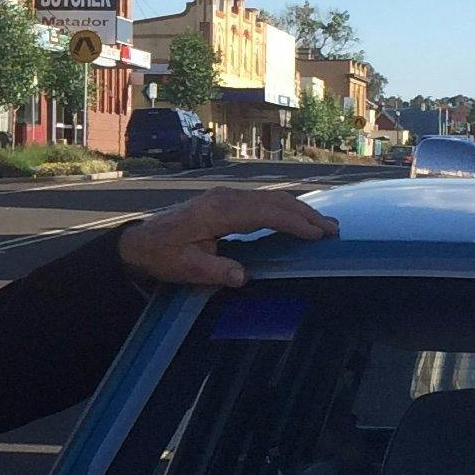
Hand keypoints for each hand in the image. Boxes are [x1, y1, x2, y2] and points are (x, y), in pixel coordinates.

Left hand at [116, 185, 338, 290]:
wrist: (140, 241)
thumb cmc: (162, 255)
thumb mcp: (185, 268)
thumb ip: (214, 271)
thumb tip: (243, 277)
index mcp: (217, 213)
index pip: (264, 213)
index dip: (293, 222)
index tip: (317, 234)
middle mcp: (225, 199)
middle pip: (273, 202)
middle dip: (305, 215)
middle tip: (333, 230)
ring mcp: (226, 197)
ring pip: (270, 199)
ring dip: (299, 210)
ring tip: (325, 225)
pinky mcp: (226, 201)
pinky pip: (262, 201)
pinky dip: (285, 209)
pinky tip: (299, 219)